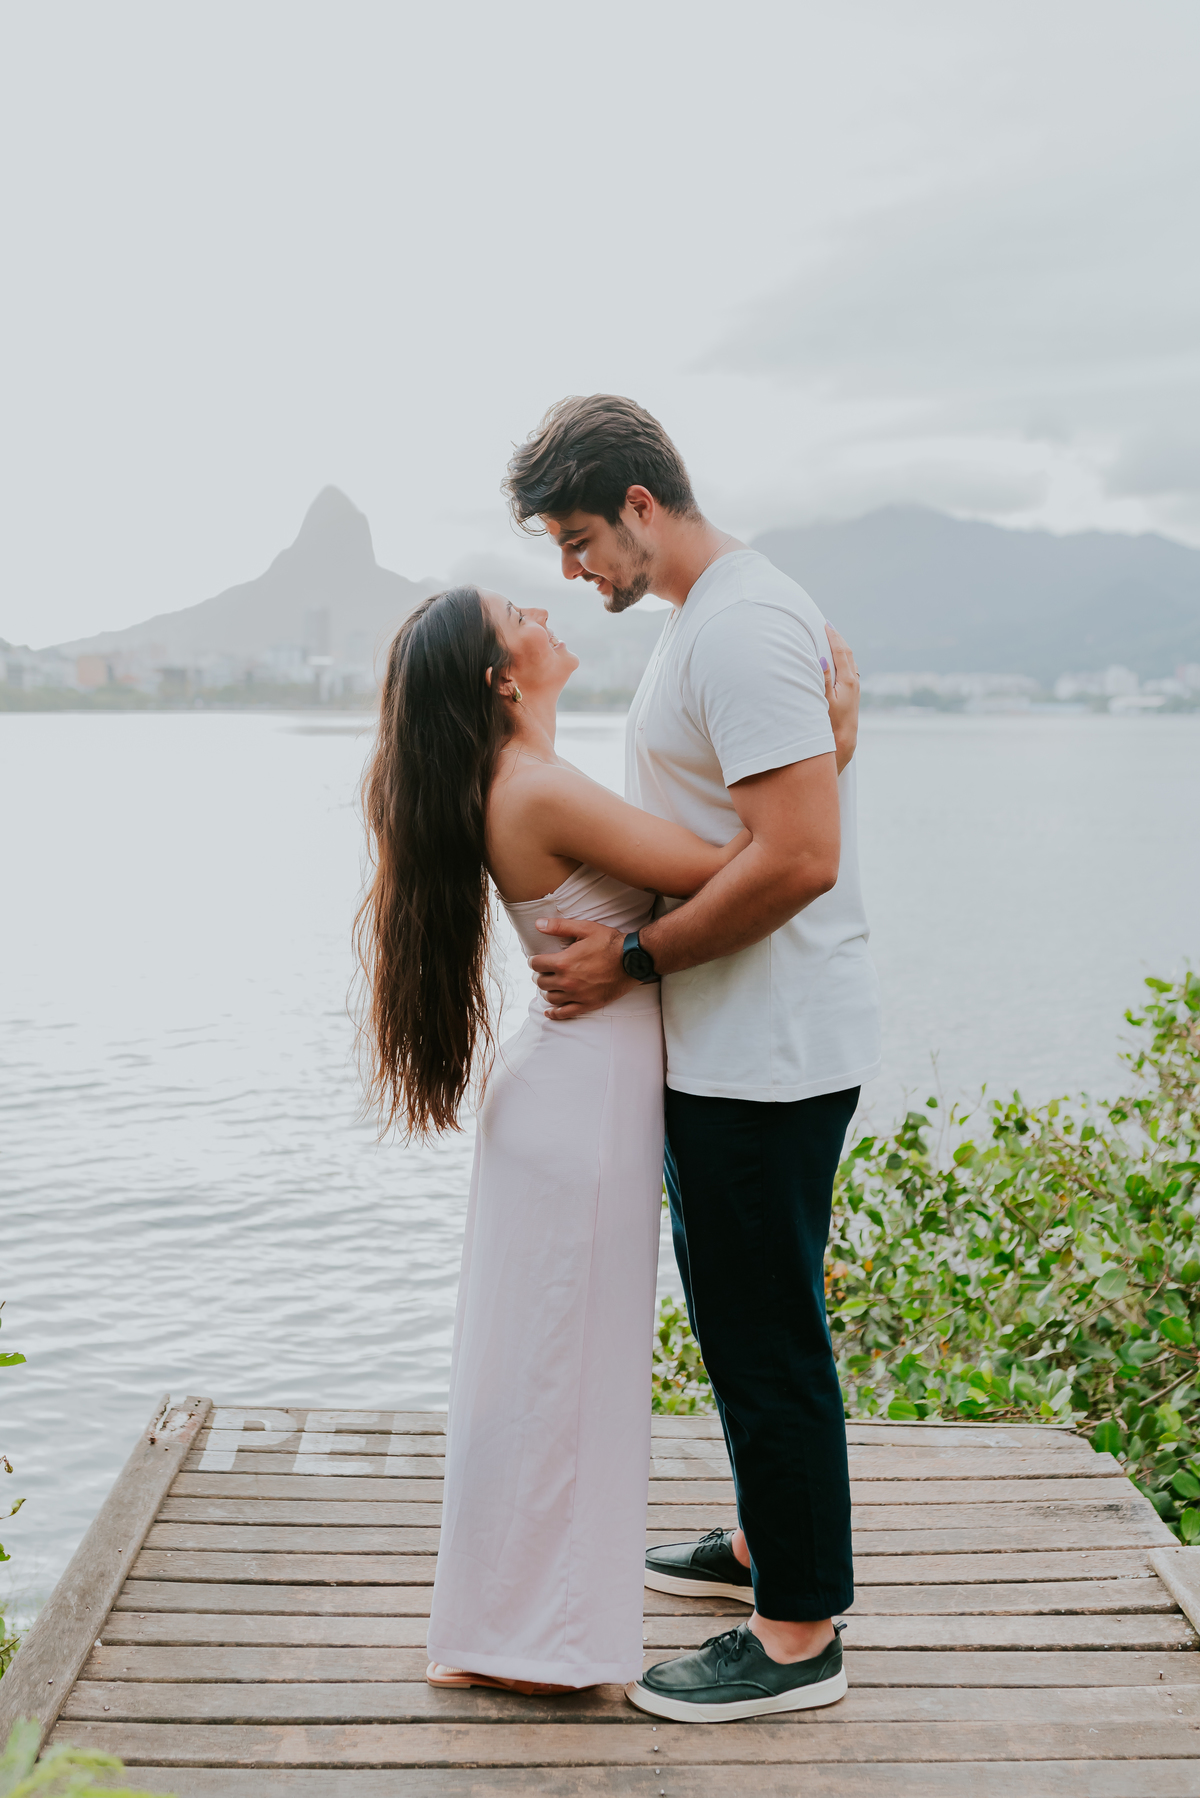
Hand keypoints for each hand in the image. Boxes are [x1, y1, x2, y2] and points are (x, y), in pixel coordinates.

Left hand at [528, 916, 634, 1019]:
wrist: (632, 960)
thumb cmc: (609, 942)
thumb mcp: (585, 928)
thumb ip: (559, 926)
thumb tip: (538, 924)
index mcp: (564, 962)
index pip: (536, 964)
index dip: (534, 960)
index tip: (537, 959)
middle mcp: (567, 981)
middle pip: (541, 982)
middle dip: (540, 975)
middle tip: (545, 971)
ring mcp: (577, 995)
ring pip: (550, 997)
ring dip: (547, 990)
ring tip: (551, 984)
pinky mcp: (587, 1004)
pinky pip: (565, 1013)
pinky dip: (554, 1014)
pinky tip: (549, 1011)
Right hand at [823, 623, 859, 773]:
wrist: (842, 741)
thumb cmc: (830, 723)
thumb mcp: (824, 700)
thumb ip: (823, 678)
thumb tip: (821, 658)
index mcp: (848, 680)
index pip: (840, 651)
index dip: (833, 636)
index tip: (826, 624)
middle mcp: (854, 682)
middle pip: (848, 653)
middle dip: (838, 639)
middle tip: (829, 626)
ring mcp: (854, 688)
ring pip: (849, 661)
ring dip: (841, 648)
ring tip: (832, 638)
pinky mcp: (852, 694)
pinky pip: (848, 669)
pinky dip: (842, 659)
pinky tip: (837, 660)